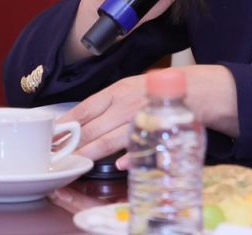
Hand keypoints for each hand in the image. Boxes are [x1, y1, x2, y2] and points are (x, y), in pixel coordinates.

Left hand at [59, 66, 239, 168]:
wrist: (197, 89)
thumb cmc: (161, 88)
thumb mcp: (131, 87)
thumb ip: (109, 103)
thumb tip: (82, 120)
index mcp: (118, 90)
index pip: (85, 108)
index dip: (67, 123)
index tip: (53, 135)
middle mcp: (126, 103)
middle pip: (92, 128)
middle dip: (73, 144)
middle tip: (57, 156)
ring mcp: (140, 117)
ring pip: (109, 139)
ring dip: (90, 153)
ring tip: (75, 163)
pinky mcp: (156, 130)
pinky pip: (139, 146)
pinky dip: (129, 156)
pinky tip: (119, 165)